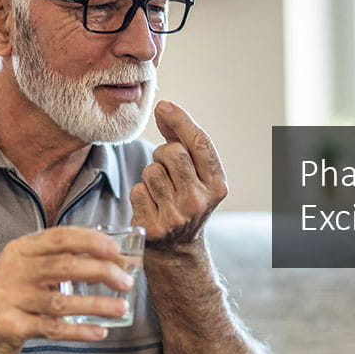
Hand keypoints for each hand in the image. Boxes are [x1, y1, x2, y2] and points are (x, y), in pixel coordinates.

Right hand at [0, 226, 134, 353]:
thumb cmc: (6, 298)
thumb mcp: (23, 270)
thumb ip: (57, 261)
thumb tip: (109, 259)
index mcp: (20, 250)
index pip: (60, 237)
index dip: (91, 241)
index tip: (117, 250)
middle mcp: (13, 270)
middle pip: (66, 266)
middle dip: (102, 272)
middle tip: (127, 281)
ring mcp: (9, 299)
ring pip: (62, 301)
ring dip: (97, 305)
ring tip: (121, 308)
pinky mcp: (9, 327)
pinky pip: (53, 329)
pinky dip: (80, 331)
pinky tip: (100, 331)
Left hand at [130, 101, 227, 250]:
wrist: (177, 248)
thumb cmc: (185, 199)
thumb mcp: (196, 174)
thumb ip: (183, 142)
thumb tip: (164, 109)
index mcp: (217, 185)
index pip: (199, 143)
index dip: (181, 120)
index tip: (163, 105)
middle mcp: (200, 201)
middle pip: (172, 152)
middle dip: (163, 154)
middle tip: (166, 168)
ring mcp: (177, 217)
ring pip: (151, 171)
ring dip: (150, 176)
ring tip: (159, 191)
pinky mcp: (153, 227)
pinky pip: (137, 190)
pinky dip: (140, 194)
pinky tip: (150, 206)